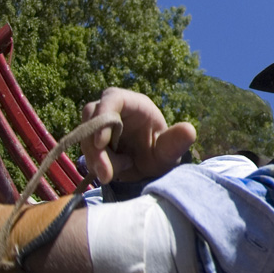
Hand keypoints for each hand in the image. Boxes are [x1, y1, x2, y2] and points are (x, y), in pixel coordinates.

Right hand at [80, 88, 196, 183]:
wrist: (151, 170)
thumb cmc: (162, 155)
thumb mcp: (170, 152)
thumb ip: (176, 142)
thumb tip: (189, 130)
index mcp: (135, 104)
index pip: (113, 98)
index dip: (103, 116)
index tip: (101, 143)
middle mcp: (115, 109)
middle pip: (91, 118)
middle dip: (95, 148)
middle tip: (107, 173)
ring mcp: (100, 124)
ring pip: (84, 137)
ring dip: (96, 159)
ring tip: (119, 172)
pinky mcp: (91, 139)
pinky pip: (83, 149)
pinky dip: (93, 164)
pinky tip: (110, 173)